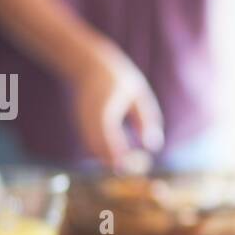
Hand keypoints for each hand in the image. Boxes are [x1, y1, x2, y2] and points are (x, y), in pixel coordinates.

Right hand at [73, 45, 163, 169]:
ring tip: (128, 164)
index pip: (110, 136)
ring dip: (109, 160)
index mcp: (104, 106)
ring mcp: (81, 121)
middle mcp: (89, 116)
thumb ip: (145, 119)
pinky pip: (91, 144)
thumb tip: (153, 146)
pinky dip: (103, 153)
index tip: (134, 166)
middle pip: (98, 148)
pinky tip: (117, 156)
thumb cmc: (119, 78)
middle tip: (133, 169)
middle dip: (115, 162)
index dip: (120, 154)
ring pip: (93, 149)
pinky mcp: (80, 125)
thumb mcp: (138, 94)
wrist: (87, 64)